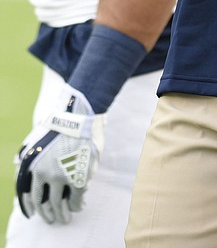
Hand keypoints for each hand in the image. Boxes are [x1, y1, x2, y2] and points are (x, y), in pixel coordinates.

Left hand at [15, 86, 105, 223]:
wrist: (81, 115)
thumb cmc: (58, 123)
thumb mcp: (34, 137)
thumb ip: (26, 152)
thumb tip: (17, 162)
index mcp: (32, 167)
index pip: (28, 195)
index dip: (31, 207)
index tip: (33, 214)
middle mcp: (45, 175)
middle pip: (45, 203)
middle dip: (48, 214)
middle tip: (52, 219)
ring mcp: (63, 177)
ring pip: (60, 204)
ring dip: (63, 214)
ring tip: (65, 218)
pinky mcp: (80, 177)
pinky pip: (77, 199)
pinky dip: (77, 205)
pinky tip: (78, 206)